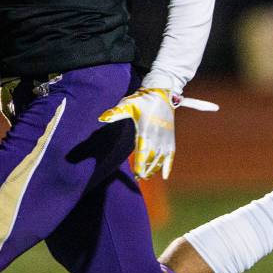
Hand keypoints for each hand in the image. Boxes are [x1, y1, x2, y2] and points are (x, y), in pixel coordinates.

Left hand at [98, 87, 217, 179]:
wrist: (162, 94)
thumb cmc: (143, 100)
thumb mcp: (128, 104)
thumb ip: (115, 113)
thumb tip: (101, 118)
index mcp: (146, 131)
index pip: (143, 153)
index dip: (141, 165)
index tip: (137, 175)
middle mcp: (157, 137)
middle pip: (151, 159)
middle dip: (145, 170)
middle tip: (138, 178)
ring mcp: (165, 139)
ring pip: (160, 160)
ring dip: (154, 170)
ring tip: (146, 176)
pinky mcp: (170, 138)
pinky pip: (170, 156)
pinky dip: (168, 167)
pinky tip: (164, 177)